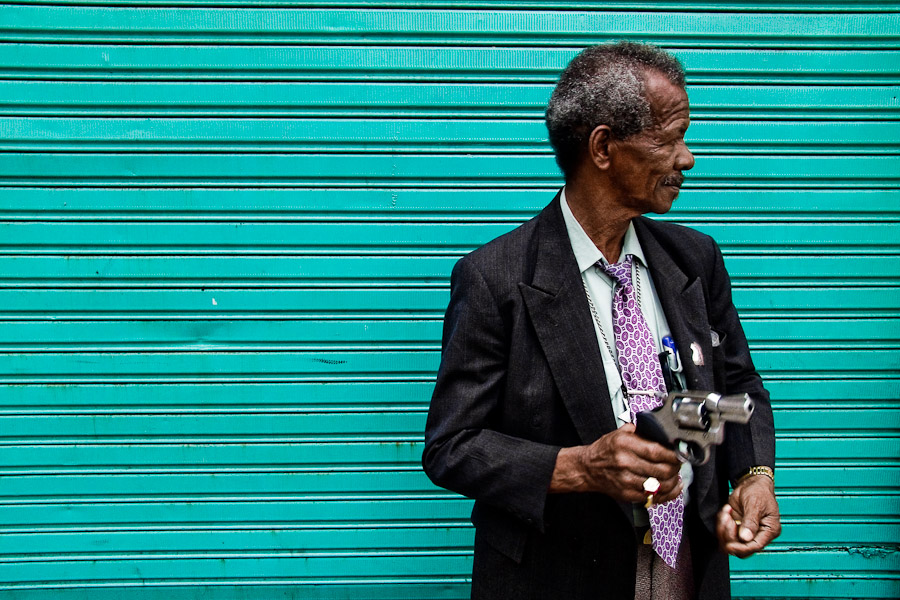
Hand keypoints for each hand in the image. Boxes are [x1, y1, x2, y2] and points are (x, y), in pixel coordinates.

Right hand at [550, 424, 681, 501]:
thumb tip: (662, 433)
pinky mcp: (627, 494)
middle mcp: (625, 462)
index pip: (656, 451)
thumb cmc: (605, 450)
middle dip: (676, 468)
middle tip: (679, 464)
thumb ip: (640, 431)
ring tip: (676, 475)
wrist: (587, 468)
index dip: (673, 454)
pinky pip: (653, 497)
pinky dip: (666, 493)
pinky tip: (671, 487)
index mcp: (624, 444)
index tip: (680, 453)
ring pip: (660, 485)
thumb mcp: (619, 433)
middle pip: (662, 470)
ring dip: (673, 481)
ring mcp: (626, 480)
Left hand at [716, 475, 780, 557]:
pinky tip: (726, 511)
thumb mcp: (755, 504)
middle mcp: (758, 534)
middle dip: (730, 536)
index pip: (755, 546)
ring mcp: (746, 532)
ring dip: (724, 528)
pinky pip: (725, 533)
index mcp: (769, 530)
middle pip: (741, 548)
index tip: (729, 545)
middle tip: (727, 518)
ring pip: (731, 542)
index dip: (741, 548)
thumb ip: (750, 522)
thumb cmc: (759, 491)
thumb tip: (745, 538)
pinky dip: (721, 524)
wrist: (751, 483)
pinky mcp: (736, 528)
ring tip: (726, 512)